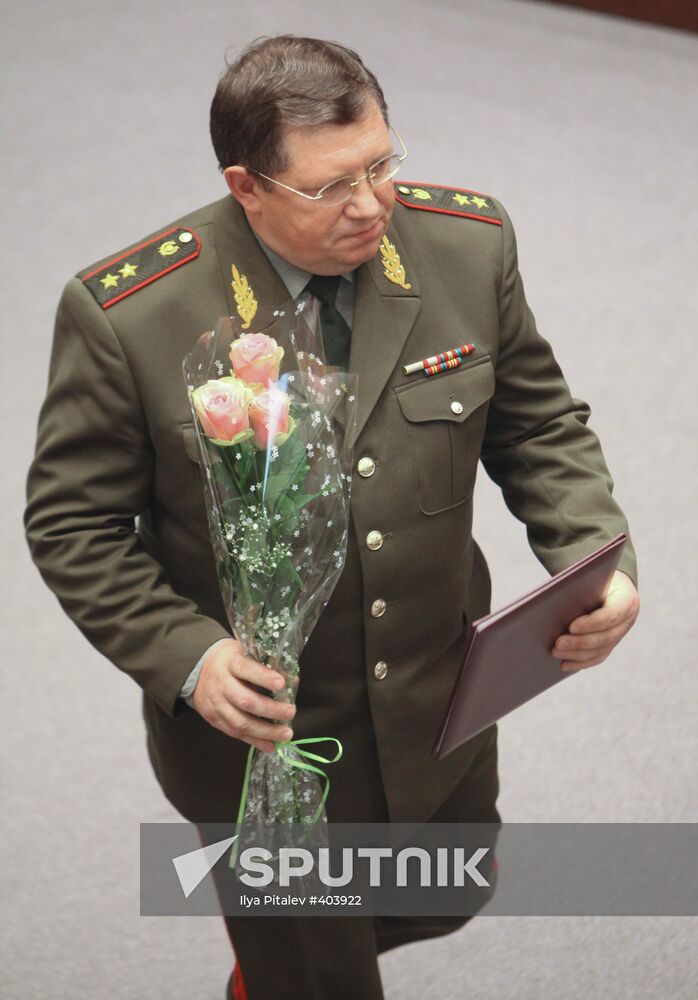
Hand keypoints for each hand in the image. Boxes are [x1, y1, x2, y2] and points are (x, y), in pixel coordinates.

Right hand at [191, 638, 295, 752]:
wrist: (197, 669)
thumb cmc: (230, 659)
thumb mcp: (244, 651)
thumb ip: (266, 663)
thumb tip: (293, 680)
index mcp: (230, 663)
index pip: (246, 669)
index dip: (264, 677)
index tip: (282, 683)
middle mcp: (221, 684)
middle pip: (246, 701)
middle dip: (271, 709)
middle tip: (291, 712)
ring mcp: (216, 704)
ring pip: (241, 722)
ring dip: (266, 731)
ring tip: (286, 733)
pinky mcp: (214, 719)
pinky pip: (235, 734)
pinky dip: (254, 741)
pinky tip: (270, 745)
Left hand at [552, 570, 639, 671]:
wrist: (611, 584)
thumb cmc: (596, 577)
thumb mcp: (593, 577)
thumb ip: (581, 587)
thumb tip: (553, 602)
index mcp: (627, 600)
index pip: (611, 615)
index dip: (592, 623)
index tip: (571, 627)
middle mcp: (628, 620)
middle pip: (604, 637)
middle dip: (579, 642)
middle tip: (557, 644)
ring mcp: (621, 634)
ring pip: (600, 650)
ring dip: (577, 654)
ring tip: (555, 652)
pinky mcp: (611, 643)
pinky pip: (598, 657)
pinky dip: (581, 662)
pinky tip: (564, 665)